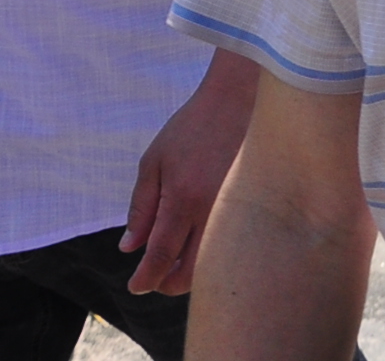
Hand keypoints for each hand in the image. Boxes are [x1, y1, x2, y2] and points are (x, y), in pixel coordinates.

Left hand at [121, 52, 259, 293]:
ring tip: (178, 263)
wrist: (240, 98)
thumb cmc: (192, 127)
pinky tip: (204, 243)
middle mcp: (212, 209)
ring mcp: (237, 208)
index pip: (161, 255)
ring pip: (215, 263)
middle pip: (192, 271)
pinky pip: (233, 242)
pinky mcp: (255, 203)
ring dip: (193, 272)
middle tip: (155, 279)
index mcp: (183, 198)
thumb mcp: (154, 161)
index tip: (135, 286)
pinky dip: (215, 253)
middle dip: (168, 283)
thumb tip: (130, 248)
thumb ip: (141, 207)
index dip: (146, 278)